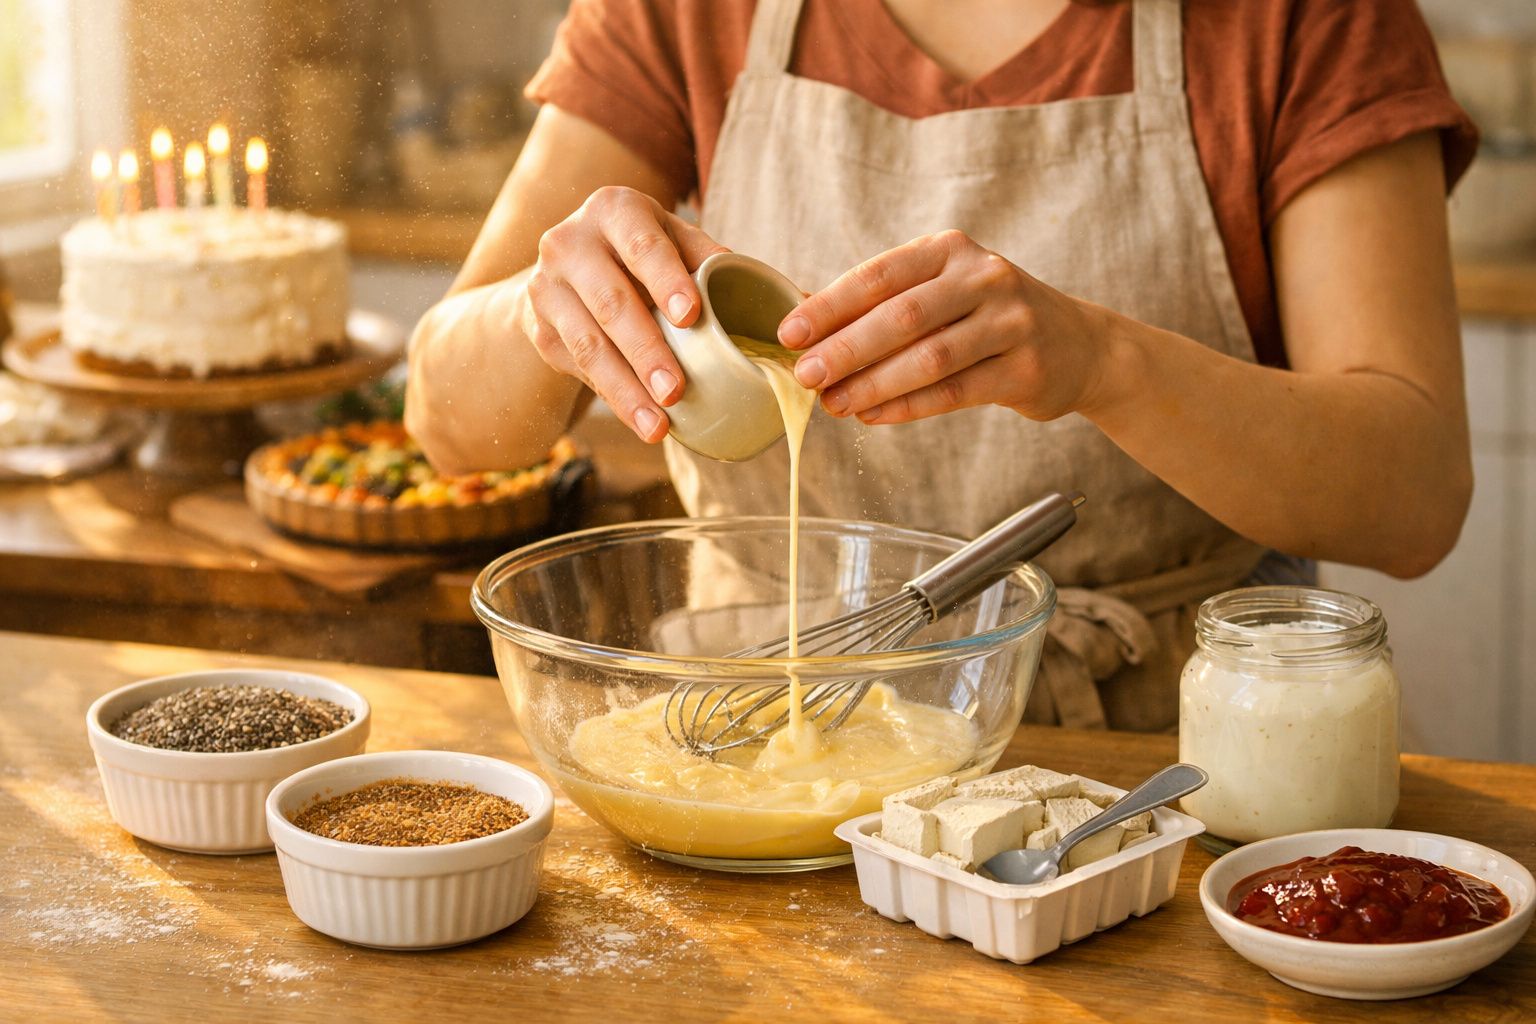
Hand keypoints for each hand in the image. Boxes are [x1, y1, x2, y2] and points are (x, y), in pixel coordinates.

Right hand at [523, 186, 728, 440]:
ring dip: (627, 389)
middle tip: (677, 391)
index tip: (690, 316)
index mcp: (616, 210)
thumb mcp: (678, 247)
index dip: (666, 279)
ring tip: (659, 425)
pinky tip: (641, 421)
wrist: (568, 274)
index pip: (643, 244)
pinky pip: (579, 368)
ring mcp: (548, 286)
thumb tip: (804, 300)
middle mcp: (572, 241)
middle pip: (612, 301)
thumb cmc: (645, 257)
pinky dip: (613, 398)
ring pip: (590, 344)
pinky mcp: (540, 328)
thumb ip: (725, 266)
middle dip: (646, 350)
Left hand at [778, 230, 1111, 424]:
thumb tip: (804, 326)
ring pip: (929, 358)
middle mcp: (984, 277)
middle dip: (846, 349)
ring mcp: (1011, 321)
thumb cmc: (986, 317)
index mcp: (951, 250)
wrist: (1079, 345)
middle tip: (806, 375)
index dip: (831, 304)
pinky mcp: (1026, 368)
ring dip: (873, 385)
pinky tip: (874, 417)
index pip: (880, 275)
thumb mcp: (942, 290)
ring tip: (835, 404)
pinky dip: (908, 407)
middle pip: (902, 316)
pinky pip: (955, 391)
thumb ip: (883, 304)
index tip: (790, 333)